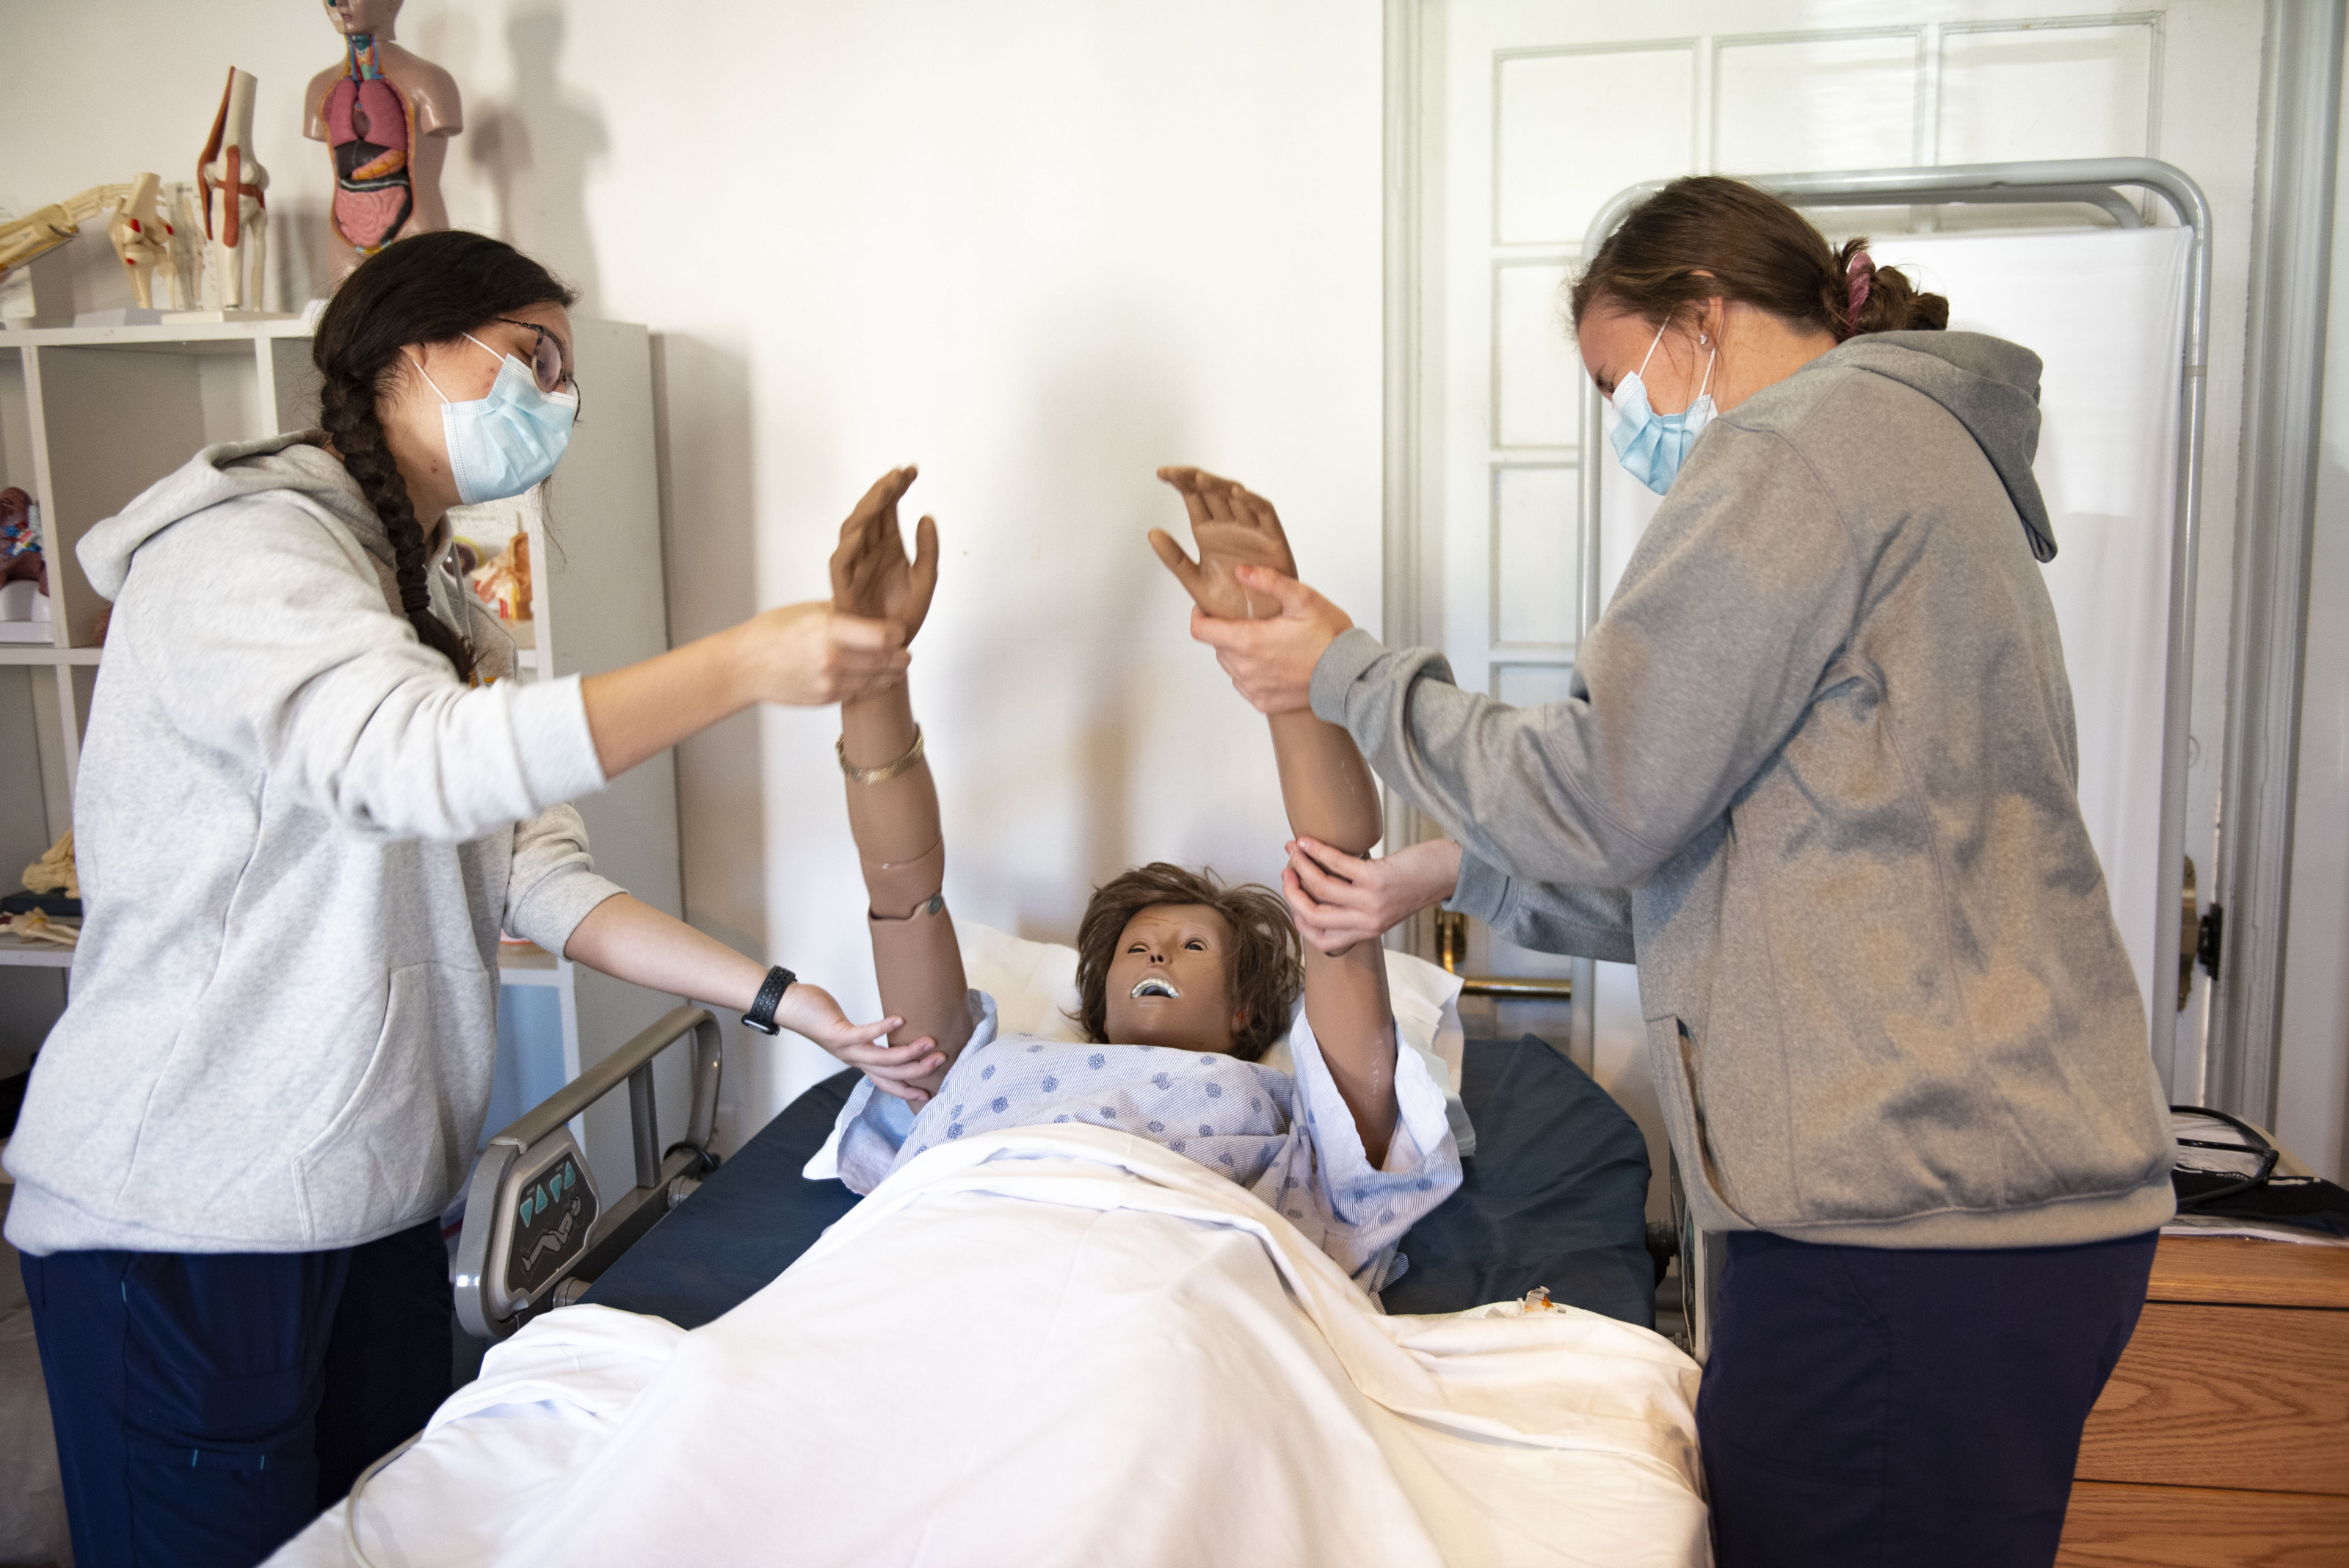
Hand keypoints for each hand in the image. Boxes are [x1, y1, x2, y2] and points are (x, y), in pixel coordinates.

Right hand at [734, 599, 909, 705]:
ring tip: (897, 666)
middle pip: (885, 661)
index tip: (900, 632)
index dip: (897, 635)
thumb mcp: (809, 611)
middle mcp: (833, 659)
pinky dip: (872, 686)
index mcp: (830, 629)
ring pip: (877, 681)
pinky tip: (877, 678)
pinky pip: (860, 693)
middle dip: (901, 658)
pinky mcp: (826, 699)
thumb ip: (844, 614)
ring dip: (891, 674)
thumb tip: (872, 613)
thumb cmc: (773, 632)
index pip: (883, 637)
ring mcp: (830, 683)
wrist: (744, 666)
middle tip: (906, 653)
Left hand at [775, 982, 945, 1107]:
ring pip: (882, 1059)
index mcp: (858, 1062)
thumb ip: (870, 1036)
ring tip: (929, 1043)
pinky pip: (864, 1034)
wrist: (790, 1008)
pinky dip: (882, 1028)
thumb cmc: (821, 1016)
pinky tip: (898, 1020)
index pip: (886, 1083)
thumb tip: (896, 1029)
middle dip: (917, 1071)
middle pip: (890, 1075)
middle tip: (941, 1060)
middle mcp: (854, 1060)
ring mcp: (846, 1050)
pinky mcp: (838, 1035)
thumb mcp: (850, 1032)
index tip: (928, 1094)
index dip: (907, 1091)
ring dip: (908, 1053)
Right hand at [830, 465, 939, 644]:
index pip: (888, 511)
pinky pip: (841, 563)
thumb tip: (927, 517)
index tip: (911, 470)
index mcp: (887, 549)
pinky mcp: (844, 588)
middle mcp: (868, 554)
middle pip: (870, 514)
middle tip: (899, 474)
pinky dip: (849, 545)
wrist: (889, 653)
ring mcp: (854, 568)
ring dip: (868, 510)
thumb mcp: (925, 582)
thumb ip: (928, 551)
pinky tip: (863, 528)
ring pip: (854, 531)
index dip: (897, 489)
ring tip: (884, 491)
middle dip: (883, 492)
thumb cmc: (901, 620)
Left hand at [1149, 467, 1298, 620]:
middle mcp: (1229, 527)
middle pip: (1212, 492)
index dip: (1180, 482)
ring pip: (1236, 498)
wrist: (1256, 628)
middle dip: (1195, 479)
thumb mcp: (1195, 582)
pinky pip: (1264, 514)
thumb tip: (1152, 533)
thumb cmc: (1230, 606)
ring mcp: (1251, 531)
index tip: (1162, 473)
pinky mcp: (1273, 540)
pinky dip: (1253, 502)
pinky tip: (1238, 494)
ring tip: (1200, 479)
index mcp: (1208, 534)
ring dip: (1220, 486)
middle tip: (1176, 473)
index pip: (1194, 498)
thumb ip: (1175, 558)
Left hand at [1185, 567, 1353, 715]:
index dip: (1200, 616)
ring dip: (1240, 653)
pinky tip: (1273, 663)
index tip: (1207, 610)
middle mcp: (1245, 669)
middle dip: (1228, 632)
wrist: (1349, 677)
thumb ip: (1269, 581)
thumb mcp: (1303, 598)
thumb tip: (1242, 571)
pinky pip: (1245, 685)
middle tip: (1252, 622)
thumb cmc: (1330, 639)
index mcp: (1248, 642)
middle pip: (1217, 646)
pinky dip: (1253, 673)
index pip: (1201, 631)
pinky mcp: (1263, 702)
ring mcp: (1253, 688)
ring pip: (1231, 666)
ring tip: (1266, 643)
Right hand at [1282, 837, 1462, 954]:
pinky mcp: (1377, 880)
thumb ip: (1358, 904)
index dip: (1299, 917)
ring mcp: (1371, 902)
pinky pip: (1336, 865)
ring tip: (1294, 848)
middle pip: (1313, 916)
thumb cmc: (1417, 881)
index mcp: (1367, 931)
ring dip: (1300, 866)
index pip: (1321, 939)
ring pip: (1320, 889)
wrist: (1449, 873)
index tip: (1292, 893)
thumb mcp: (1385, 904)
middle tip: (1287, 871)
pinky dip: (1316, 851)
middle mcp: (1367, 922)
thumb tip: (1321, 884)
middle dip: (1291, 892)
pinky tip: (1307, 841)